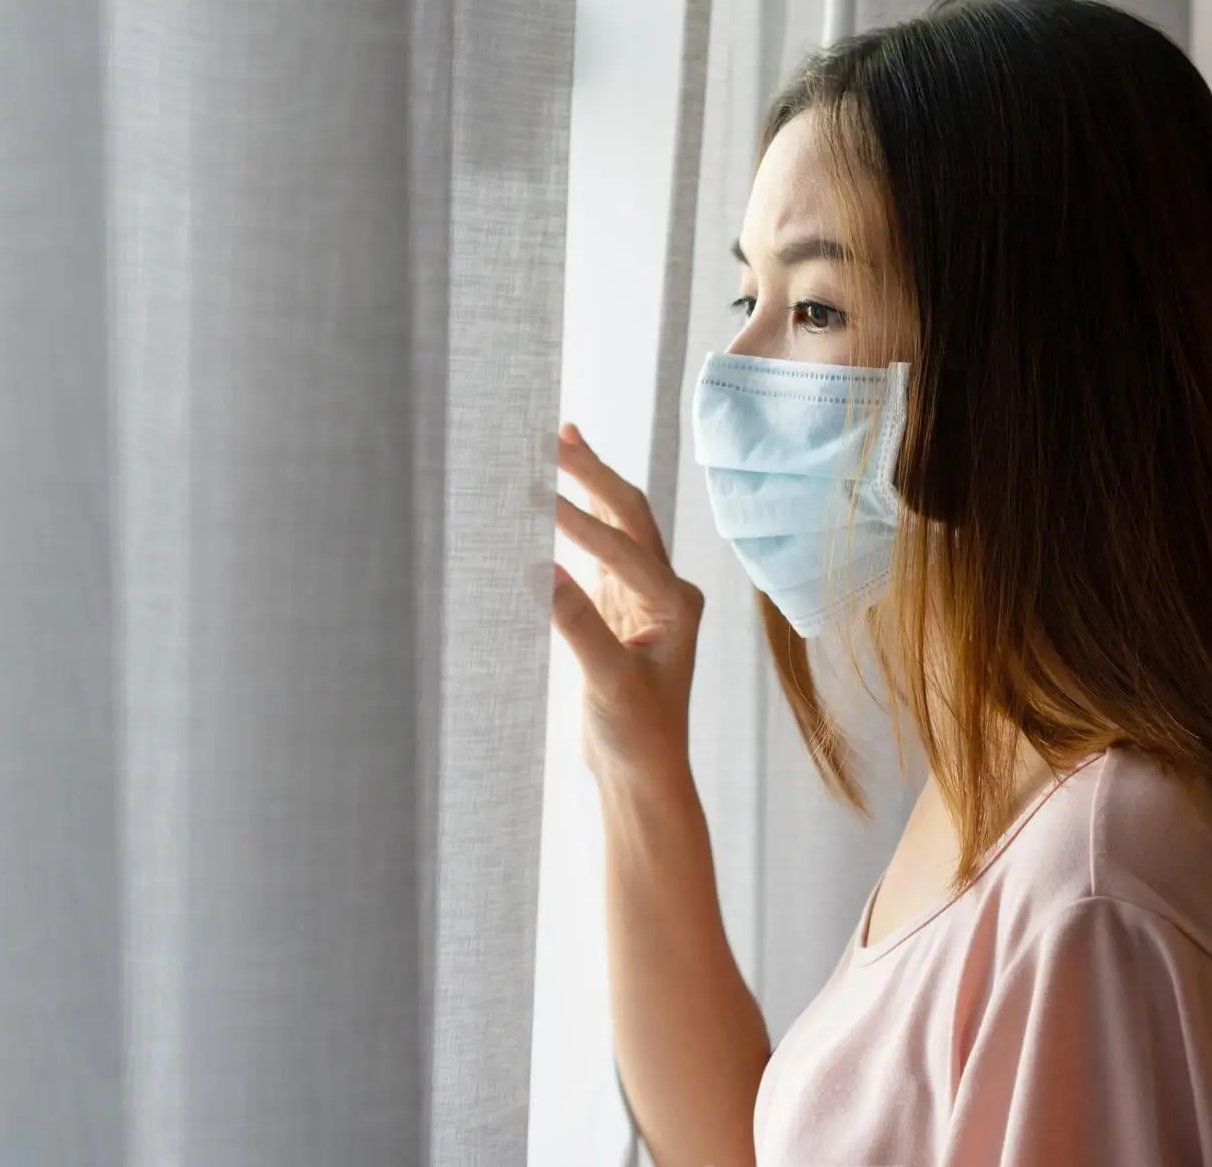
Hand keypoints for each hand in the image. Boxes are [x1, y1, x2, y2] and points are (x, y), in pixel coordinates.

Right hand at [551, 423, 703, 781]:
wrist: (644, 775)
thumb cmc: (638, 737)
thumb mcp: (609, 684)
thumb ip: (580, 626)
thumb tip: (542, 571)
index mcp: (676, 603)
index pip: (623, 547)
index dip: (578, 521)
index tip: (535, 496)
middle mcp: (668, 591)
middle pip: (630, 515)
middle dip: (592, 474)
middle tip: (553, 436)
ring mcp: (646, 598)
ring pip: (618, 526)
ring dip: (589, 485)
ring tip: (561, 442)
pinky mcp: (621, 611)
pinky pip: (600, 551)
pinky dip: (579, 521)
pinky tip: (560, 500)